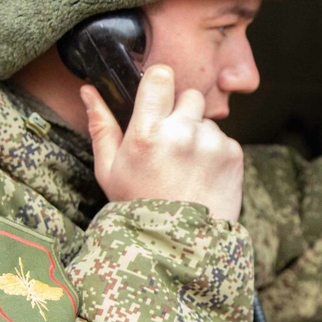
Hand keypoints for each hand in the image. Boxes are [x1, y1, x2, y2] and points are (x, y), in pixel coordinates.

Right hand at [83, 65, 244, 220]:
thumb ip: (101, 125)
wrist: (178, 245)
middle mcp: (182, 133)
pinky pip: (223, 139)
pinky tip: (201, 175)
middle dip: (180, 112)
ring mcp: (211, 143)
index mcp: (147, 133)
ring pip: (206, 120)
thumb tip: (88, 90)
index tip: (156, 98)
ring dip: (198, 134)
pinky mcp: (233, 155)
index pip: (161, 76)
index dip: (159, 84)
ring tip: (185, 166)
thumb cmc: (137, 206)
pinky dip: (215, 152)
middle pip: (188, 95)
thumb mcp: (108, 170)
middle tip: (169, 142)